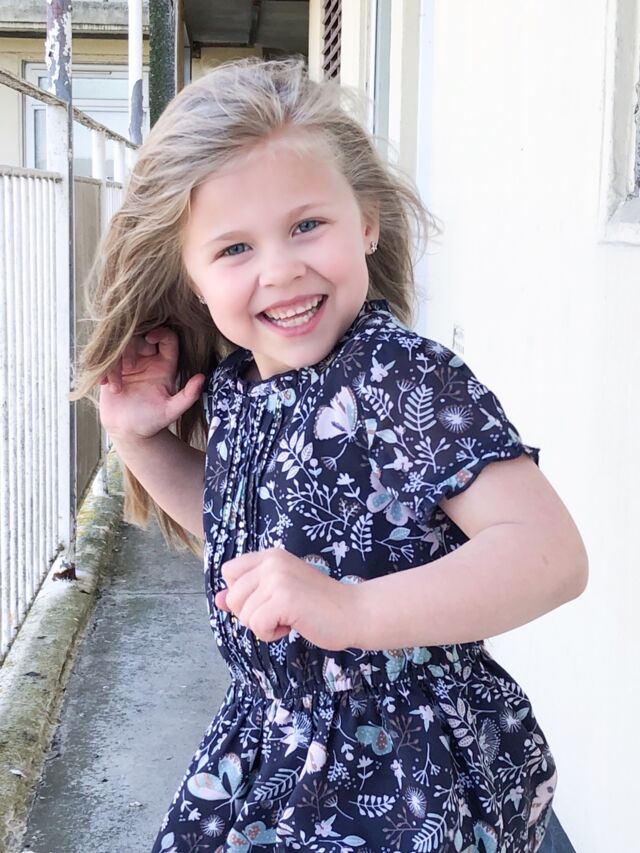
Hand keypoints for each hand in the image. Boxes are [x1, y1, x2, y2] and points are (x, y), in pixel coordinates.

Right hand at [99, 326, 205, 439]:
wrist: (128, 431)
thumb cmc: (152, 421)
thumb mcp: (170, 411)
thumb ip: (187, 396)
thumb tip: (202, 378)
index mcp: (165, 365)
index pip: (167, 339)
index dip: (160, 333)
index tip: (150, 339)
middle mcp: (148, 360)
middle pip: (141, 337)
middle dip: (134, 346)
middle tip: (128, 367)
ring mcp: (129, 363)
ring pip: (121, 346)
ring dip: (116, 361)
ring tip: (115, 387)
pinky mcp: (112, 369)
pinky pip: (106, 358)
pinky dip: (104, 368)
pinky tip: (104, 384)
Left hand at [214, 549, 355, 649]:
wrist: (354, 612)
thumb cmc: (318, 605)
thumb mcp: (278, 593)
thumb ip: (248, 594)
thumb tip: (216, 599)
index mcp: (270, 556)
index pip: (229, 572)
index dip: (241, 594)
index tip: (266, 601)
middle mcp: (271, 561)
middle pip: (232, 598)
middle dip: (252, 614)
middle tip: (281, 611)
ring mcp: (277, 578)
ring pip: (244, 614)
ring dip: (264, 626)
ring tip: (290, 617)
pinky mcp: (284, 598)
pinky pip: (256, 625)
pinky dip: (271, 634)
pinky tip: (292, 625)